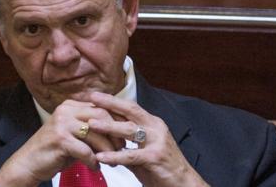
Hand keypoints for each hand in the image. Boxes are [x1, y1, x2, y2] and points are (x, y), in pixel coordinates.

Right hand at [0, 99, 123, 186]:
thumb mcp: (74, 135)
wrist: (28, 163)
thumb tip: (119, 131)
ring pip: (96, 134)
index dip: (117, 120)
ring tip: (112, 161)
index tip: (127, 133)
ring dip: (107, 150)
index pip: (101, 107)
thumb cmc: (55, 151)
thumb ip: (92, 129)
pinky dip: (93, 161)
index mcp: (70, 105)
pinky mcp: (60, 139)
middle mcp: (66, 110)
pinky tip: (95, 167)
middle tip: (122, 148)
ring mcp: (62, 123)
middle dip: (115, 133)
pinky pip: (86, 150)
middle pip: (101, 116)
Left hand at [83, 92, 208, 186]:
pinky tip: (101, 157)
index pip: (131, 107)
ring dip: (109, 126)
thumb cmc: (163, 169)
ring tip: (91, 125)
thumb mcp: (142, 152)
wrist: (184, 184)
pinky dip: (115, 156)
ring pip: (130, 129)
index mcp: (153, 124)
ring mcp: (157, 141)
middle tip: (92, 98)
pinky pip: (131, 155)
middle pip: (131, 110)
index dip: (114, 101)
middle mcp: (156, 128)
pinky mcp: (155, 157)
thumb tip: (106, 142)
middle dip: (110, 103)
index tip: (96, 96)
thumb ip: (126, 146)